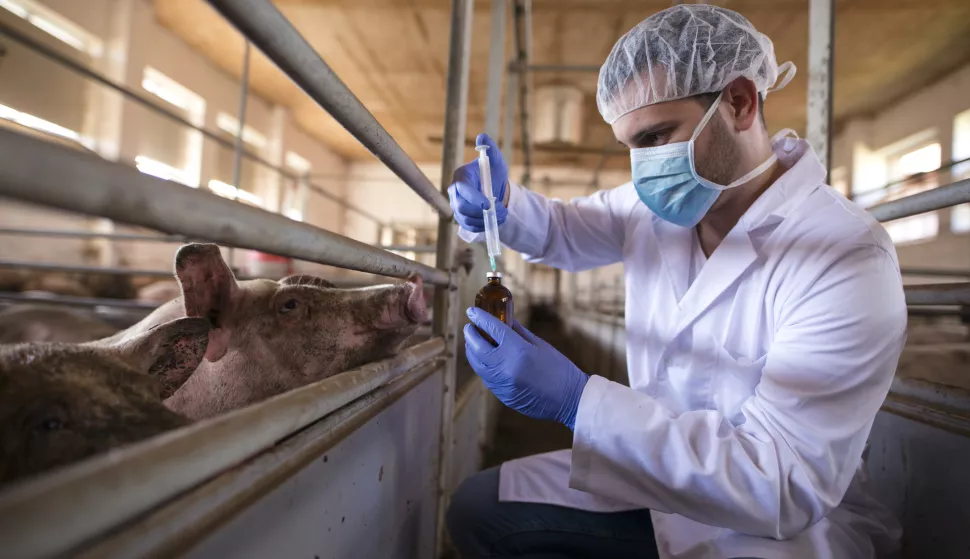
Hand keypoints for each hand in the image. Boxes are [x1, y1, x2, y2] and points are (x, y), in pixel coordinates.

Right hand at [448, 133, 508, 232]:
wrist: (495, 190)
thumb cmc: (494, 174)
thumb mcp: (496, 161)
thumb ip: (490, 149)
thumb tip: (482, 137)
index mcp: (461, 176)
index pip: (462, 188)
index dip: (474, 198)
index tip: (488, 204)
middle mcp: (454, 191)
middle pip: (461, 207)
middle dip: (482, 212)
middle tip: (501, 211)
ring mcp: (456, 205)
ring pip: (465, 219)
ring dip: (485, 220)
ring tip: (501, 215)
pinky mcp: (460, 218)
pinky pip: (468, 226)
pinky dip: (482, 226)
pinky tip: (493, 220)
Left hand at [463, 307, 589, 429]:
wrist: (570, 400)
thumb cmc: (559, 369)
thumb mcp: (540, 345)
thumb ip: (519, 332)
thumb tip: (505, 319)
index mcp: (518, 351)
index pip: (492, 329)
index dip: (480, 318)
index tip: (472, 311)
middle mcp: (506, 367)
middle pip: (478, 347)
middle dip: (470, 334)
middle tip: (469, 326)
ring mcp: (502, 383)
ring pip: (477, 364)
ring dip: (471, 350)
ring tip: (472, 341)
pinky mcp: (502, 395)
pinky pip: (485, 377)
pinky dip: (481, 365)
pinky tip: (483, 358)